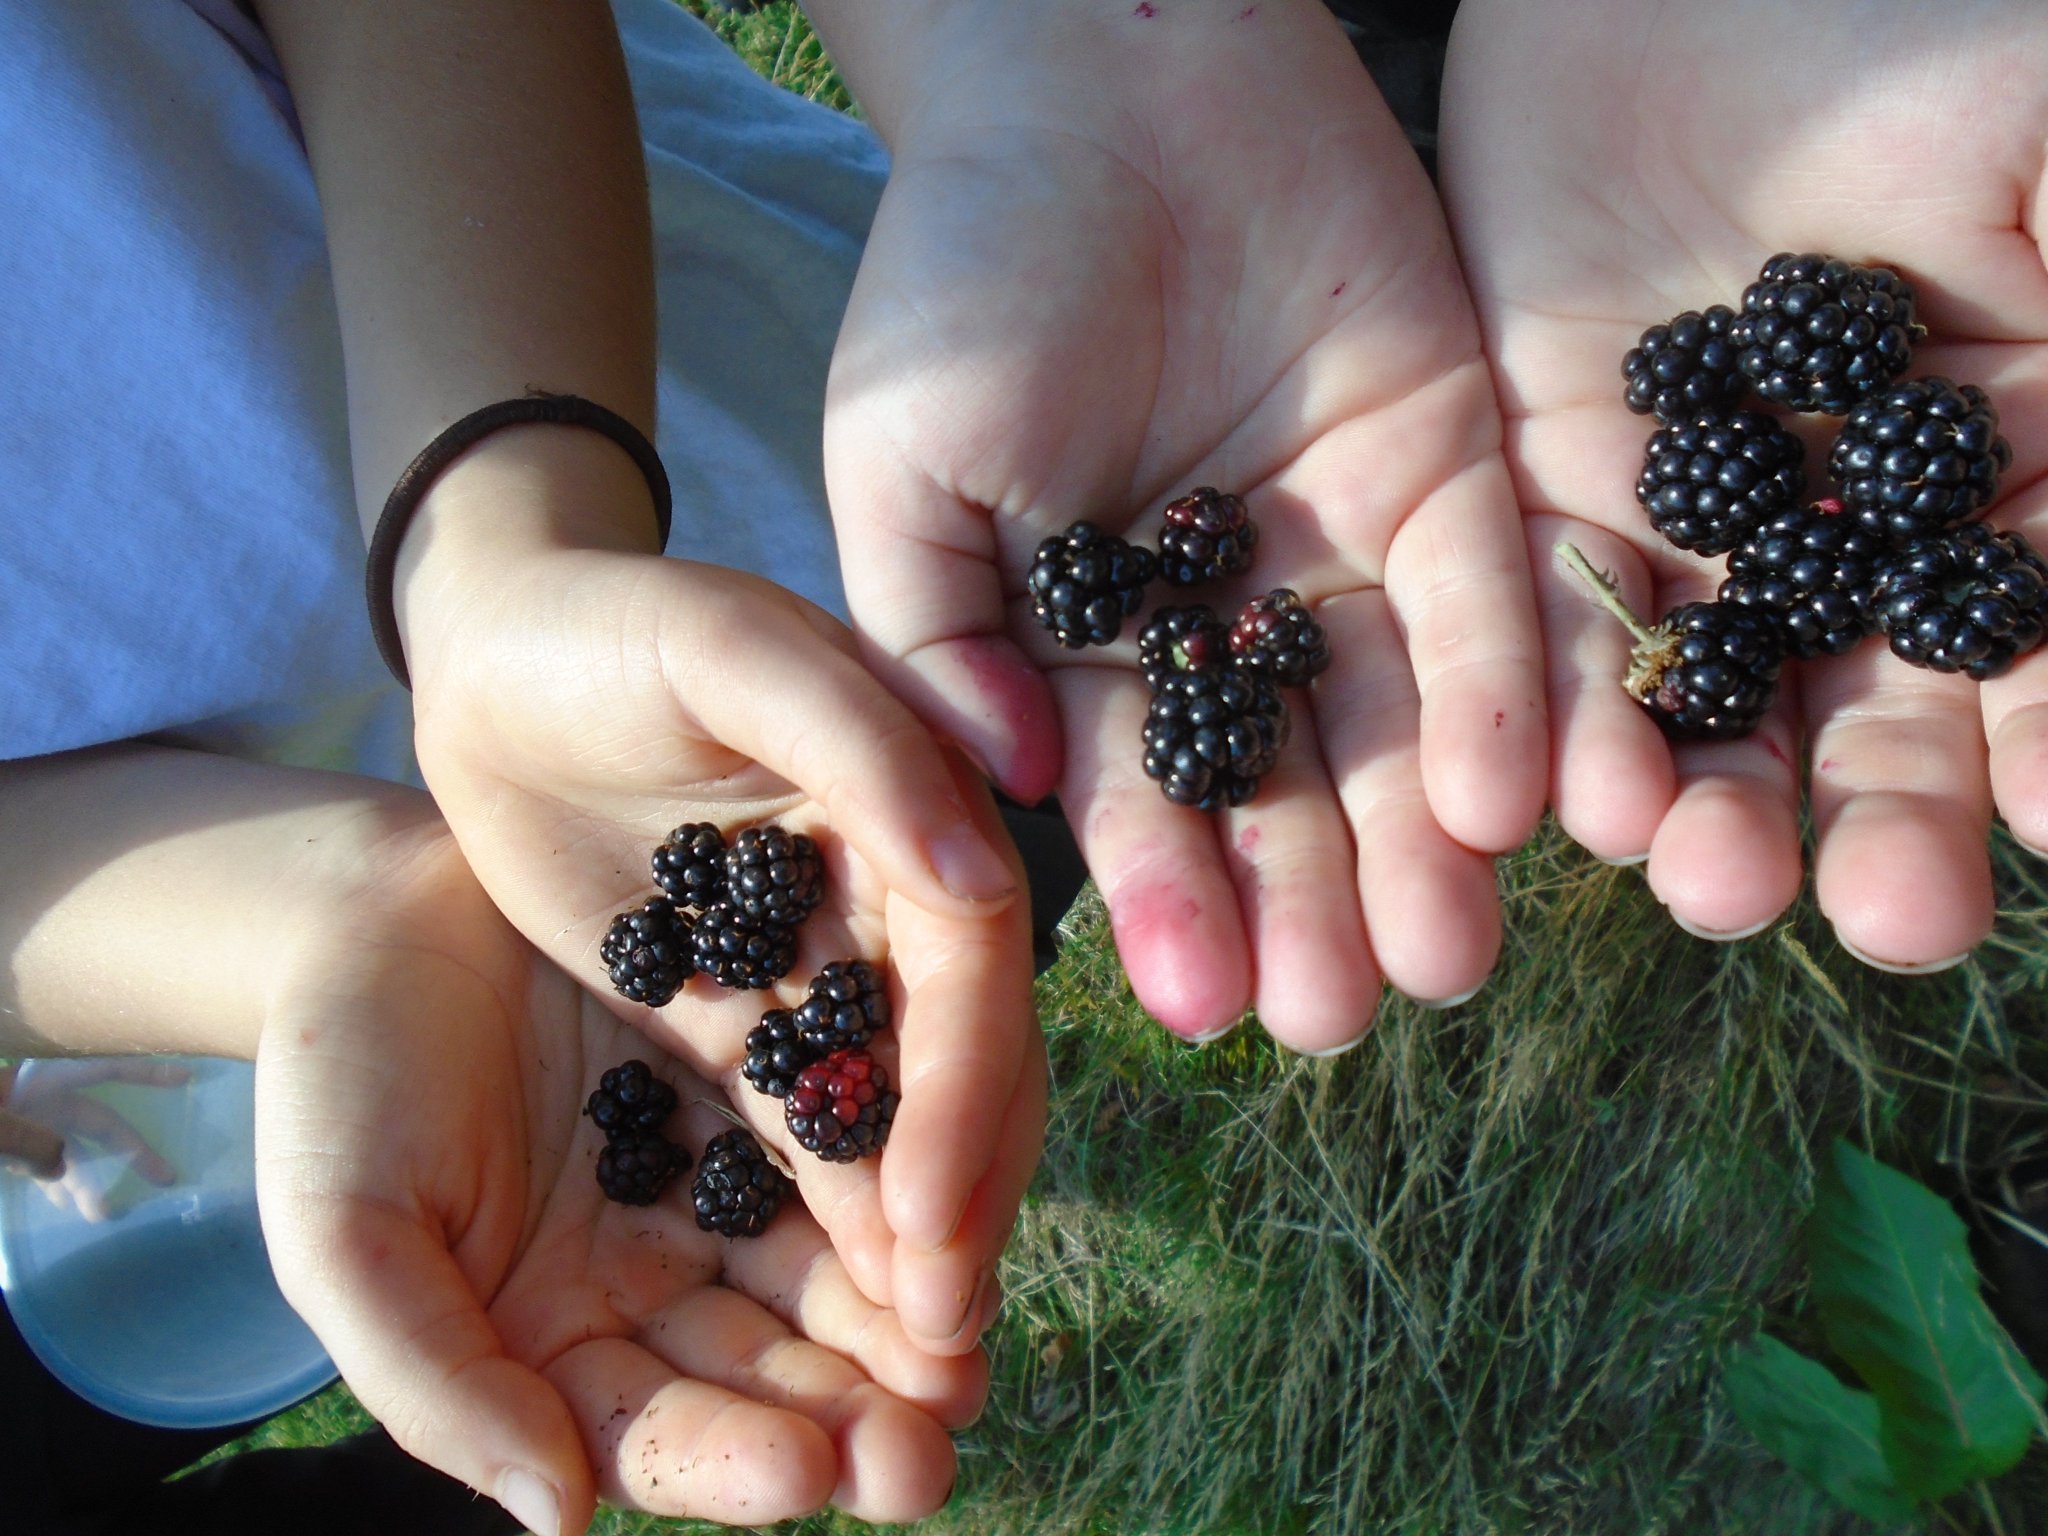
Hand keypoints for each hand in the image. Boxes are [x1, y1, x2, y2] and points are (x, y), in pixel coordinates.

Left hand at [0, 1059, 185, 1220]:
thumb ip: (29, 1142)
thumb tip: (60, 1166)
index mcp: (45, 1083)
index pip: (106, 1073)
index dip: (146, 1075)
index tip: (186, 1080)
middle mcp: (46, 1101)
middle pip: (101, 1123)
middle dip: (132, 1152)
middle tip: (166, 1178)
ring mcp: (31, 1126)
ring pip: (73, 1153)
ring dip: (89, 1182)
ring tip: (103, 1214)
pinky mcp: (13, 1149)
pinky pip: (45, 1166)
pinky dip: (58, 1184)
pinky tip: (69, 1205)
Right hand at [256, 818, 985, 1533]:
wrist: (380, 909)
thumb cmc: (338, 1079)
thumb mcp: (350, 1236)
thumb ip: (439, 1383)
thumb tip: (561, 1517)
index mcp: (552, 1349)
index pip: (657, 1435)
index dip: (734, 1462)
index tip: (809, 1468)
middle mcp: (653, 1289)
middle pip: (768, 1375)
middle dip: (854, 1420)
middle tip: (928, 1453)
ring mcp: (718, 1191)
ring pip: (827, 1279)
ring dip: (900, 1328)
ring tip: (963, 1360)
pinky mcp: (765, 1095)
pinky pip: (844, 1150)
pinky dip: (900, 1193)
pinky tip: (955, 1220)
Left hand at [394, 432, 1040, 1347]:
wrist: (493, 658)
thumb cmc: (608, 627)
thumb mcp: (728, 649)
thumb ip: (862, 746)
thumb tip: (987, 881)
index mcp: (921, 803)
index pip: (972, 968)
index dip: (966, 1094)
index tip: (932, 1222)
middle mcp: (896, 898)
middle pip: (955, 1065)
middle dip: (958, 1200)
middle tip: (943, 1342)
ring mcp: (822, 968)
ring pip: (889, 1120)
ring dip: (910, 1240)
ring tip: (911, 1371)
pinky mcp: (746, 1019)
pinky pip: (799, 1133)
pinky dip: (827, 1222)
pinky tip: (841, 1316)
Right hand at [814, 0, 1547, 1047]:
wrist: (1101, 79)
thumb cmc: (969, 271)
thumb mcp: (900, 464)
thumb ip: (937, 633)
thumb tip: (1000, 782)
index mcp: (1097, 645)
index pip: (1139, 798)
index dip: (1164, 899)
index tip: (1195, 1004)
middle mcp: (1229, 625)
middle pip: (1281, 790)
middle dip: (1309, 904)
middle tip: (1337, 1014)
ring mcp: (1344, 554)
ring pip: (1395, 727)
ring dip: (1421, 845)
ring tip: (1437, 959)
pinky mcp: (1452, 473)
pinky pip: (1486, 600)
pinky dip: (1502, 697)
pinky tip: (1505, 803)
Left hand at [1441, 0, 2047, 965]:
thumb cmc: (1927, 30)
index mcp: (2011, 473)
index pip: (2037, 645)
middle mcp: (1852, 534)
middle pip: (1879, 712)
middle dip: (1885, 820)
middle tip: (1889, 915)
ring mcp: (1700, 525)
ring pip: (1711, 697)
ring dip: (1713, 803)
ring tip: (1708, 882)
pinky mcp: (1553, 492)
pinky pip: (1553, 624)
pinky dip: (1559, 709)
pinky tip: (1566, 797)